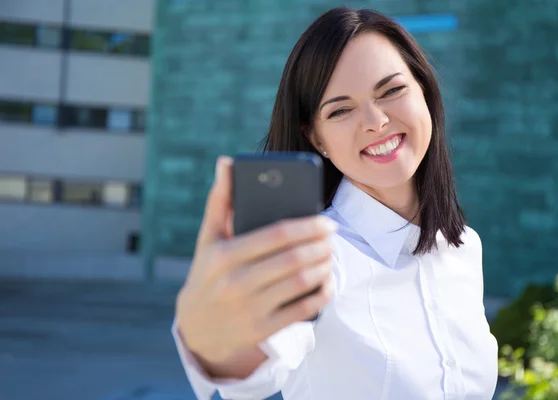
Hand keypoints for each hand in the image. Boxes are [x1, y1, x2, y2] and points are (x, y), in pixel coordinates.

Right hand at [176, 156, 336, 363]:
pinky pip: (302, 311)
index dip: (308, 226)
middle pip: (293, 259)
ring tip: (330, 254)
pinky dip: (321, 294)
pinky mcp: (261, 330)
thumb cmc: (208, 272)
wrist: (197, 328)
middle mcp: (235, 283)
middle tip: (332, 236)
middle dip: (321, 245)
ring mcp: (249, 309)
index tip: (327, 221)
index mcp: (224, 256)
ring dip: (324, 266)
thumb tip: (226, 162)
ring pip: (301, 283)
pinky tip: (327, 282)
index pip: (276, 235)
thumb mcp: (208, 239)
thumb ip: (220, 200)